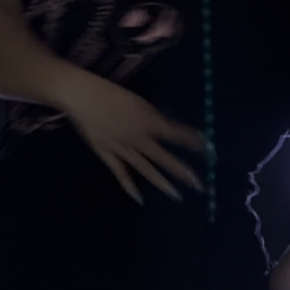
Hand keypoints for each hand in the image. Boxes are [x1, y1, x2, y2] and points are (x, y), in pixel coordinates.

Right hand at [56, 72, 206, 203]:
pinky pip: (120, 172)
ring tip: (176, 195)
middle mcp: (138, 138)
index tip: (208, 149)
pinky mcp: (106, 153)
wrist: (80, 95)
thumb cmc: (108, 91)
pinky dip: (129, 185)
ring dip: (162, 182)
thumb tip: (166, 124)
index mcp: (147, 121)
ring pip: (146, 168)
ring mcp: (122, 149)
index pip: (176, 134)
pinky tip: (139, 198)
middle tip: (199, 185)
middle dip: (183, 171)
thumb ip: (152, 115)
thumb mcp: (137, 100)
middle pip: (164, 158)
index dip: (192, 141)